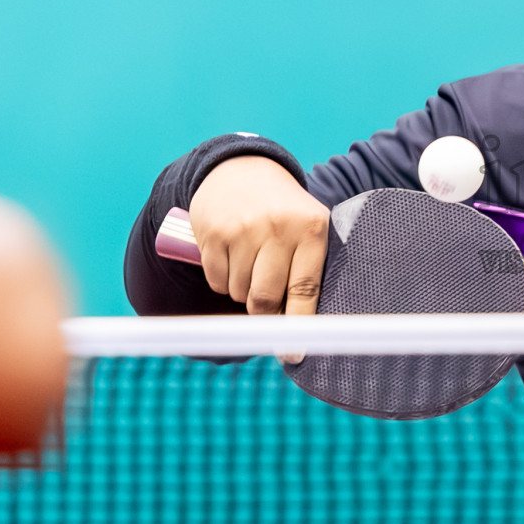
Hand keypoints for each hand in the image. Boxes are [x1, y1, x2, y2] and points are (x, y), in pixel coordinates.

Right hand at [187, 155, 327, 321]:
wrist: (244, 169)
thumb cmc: (284, 211)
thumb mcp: (308, 228)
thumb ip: (308, 271)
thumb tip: (300, 330)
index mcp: (311, 228)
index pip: (305, 288)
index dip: (298, 325)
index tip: (294, 353)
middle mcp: (277, 228)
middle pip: (265, 299)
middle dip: (264, 313)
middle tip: (266, 307)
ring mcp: (242, 229)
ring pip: (239, 293)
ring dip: (244, 292)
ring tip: (252, 265)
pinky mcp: (212, 232)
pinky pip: (217, 281)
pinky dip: (224, 280)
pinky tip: (232, 257)